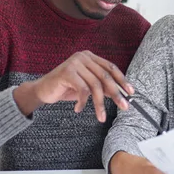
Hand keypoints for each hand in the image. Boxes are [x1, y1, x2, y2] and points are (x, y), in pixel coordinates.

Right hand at [13, 51, 132, 121]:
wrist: (43, 90)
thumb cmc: (66, 88)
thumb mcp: (87, 86)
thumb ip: (101, 86)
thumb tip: (121, 93)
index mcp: (90, 57)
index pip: (111, 67)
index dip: (122, 80)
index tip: (131, 92)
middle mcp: (83, 57)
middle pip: (105, 76)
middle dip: (116, 93)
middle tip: (124, 107)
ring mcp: (75, 63)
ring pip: (95, 85)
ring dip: (99, 104)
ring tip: (101, 117)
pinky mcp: (67, 72)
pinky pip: (83, 90)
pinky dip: (83, 102)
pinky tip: (78, 109)